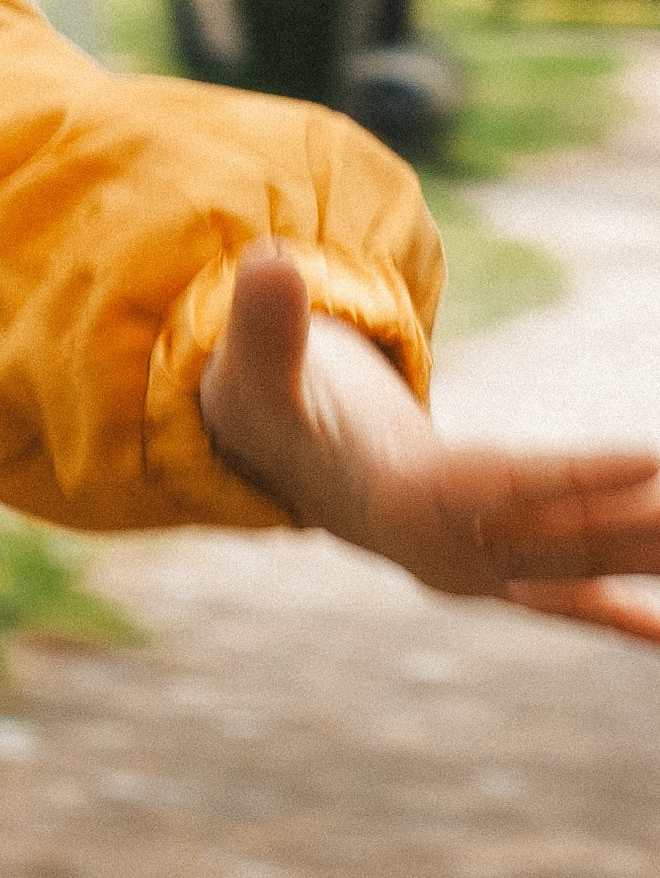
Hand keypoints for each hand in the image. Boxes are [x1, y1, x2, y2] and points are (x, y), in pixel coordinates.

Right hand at [198, 239, 659, 645]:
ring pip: (584, 565)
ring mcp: (480, 571)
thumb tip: (268, 261)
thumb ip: (266, 320)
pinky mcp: (499, 571)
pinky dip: (624, 617)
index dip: (578, 477)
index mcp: (404, 505)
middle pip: (567, 539)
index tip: (650, 461)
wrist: (282, 467)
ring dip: (650, 553)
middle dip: (643, 523)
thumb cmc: (273, 404)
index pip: (507, 488)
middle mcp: (451, 554)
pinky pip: (572, 600)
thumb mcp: (257, 363)